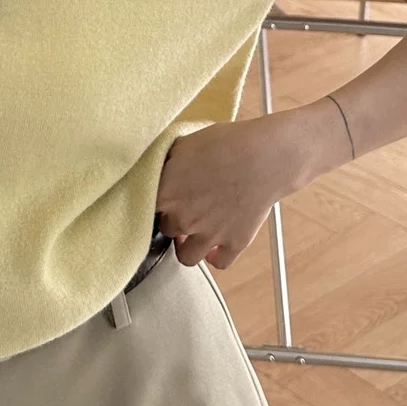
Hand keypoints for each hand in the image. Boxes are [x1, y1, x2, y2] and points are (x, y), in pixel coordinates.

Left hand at [154, 115, 297, 269]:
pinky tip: (215, 244)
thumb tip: (157, 166)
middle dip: (173, 218)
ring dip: (188, 245)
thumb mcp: (186, 142)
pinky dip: (216, 256)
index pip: (142, 205)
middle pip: (165, 228)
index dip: (151, 200)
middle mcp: (182, 219)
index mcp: (166, 192)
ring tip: (193, 231)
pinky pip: (218, 263)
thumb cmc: (227, 143)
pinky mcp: (233, 243)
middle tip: (184, 204)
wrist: (265, 157)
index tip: (158, 196)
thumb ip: (166, 161)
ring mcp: (207, 235)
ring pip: (186, 256)